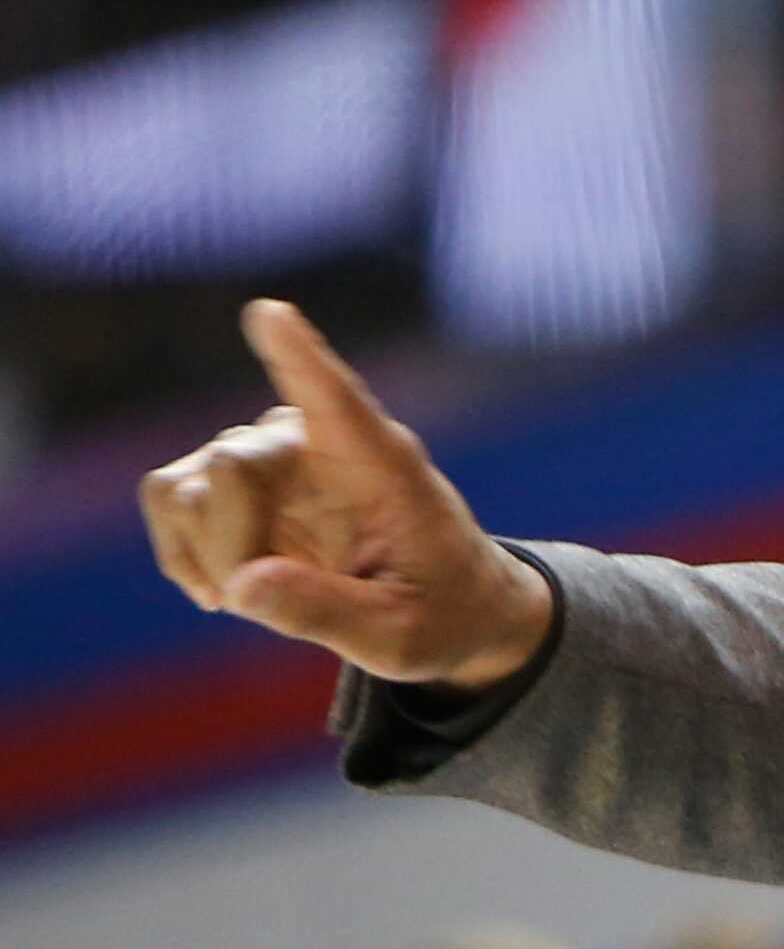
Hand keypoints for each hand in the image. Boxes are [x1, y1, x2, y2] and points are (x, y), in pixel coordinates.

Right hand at [139, 300, 554, 689]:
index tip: (269, 313)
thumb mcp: (400, 636)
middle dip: (227, 544)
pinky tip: (224, 593)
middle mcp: (324, 443)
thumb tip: (244, 586)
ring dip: (203, 551)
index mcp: (388, 467)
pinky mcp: (240, 480)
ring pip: (190, 482)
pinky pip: (171, 493)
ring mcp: (276, 456)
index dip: (300, 357)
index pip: (339, 401)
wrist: (448, 606)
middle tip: (250, 600)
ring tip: (250, 598)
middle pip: (232, 463)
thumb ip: (329, 612)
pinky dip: (179, 550)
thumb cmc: (440, 612)